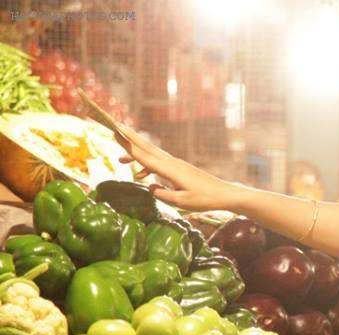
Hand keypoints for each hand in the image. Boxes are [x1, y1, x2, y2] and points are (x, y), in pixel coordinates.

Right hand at [114, 124, 241, 210]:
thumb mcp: (182, 202)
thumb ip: (163, 195)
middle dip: (129, 138)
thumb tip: (150, 187)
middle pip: (146, 148)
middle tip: (113, 126)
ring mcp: (176, 164)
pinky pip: (159, 164)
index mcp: (170, 170)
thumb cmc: (204, 199)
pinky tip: (141, 175)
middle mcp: (172, 163)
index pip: (144, 156)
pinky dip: (148, 165)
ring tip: (120, 158)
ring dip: (136, 153)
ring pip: (152, 155)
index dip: (128, 145)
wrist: (223, 194)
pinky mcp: (180, 169)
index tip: (115, 132)